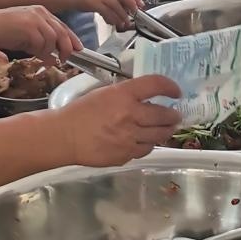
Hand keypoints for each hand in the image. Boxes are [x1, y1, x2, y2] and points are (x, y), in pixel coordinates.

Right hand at [0, 7, 78, 62]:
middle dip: (65, 48)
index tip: (78, 49)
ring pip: (52, 40)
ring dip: (47, 51)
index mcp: (41, 11)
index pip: (62, 25)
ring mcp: (34, 19)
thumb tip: (52, 57)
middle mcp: (40, 12)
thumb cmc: (3, 31)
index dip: (72, 39)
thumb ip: (41, 43)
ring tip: (38, 55)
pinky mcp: (29, 27)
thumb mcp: (26, 36)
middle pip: (62, 32)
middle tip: (64, 59)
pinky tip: (31, 52)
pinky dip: (38, 52)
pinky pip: (41, 44)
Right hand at [63, 74, 181, 165]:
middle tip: (175, 115)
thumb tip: (148, 98)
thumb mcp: (105, 94)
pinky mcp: (126, 154)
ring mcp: (129, 137)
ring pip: (160, 134)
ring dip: (166, 130)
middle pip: (164, 114)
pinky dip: (149, 144)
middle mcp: (129, 115)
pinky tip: (146, 140)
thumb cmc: (82, 112)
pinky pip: (146, 149)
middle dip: (173, 115)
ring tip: (167, 128)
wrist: (65, 137)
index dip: (170, 86)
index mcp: (123, 95)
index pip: (155, 85)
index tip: (176, 91)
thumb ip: (127, 95)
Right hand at [74, 0, 142, 28]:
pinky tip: (113, 23)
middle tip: (136, 12)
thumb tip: (120, 7)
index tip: (140, 3)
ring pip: (116, 5)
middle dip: (131, 4)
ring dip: (122, 15)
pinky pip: (107, 12)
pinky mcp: (93, 2)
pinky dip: (112, 18)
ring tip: (125, 23)